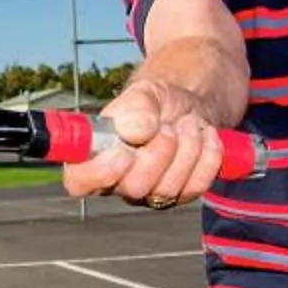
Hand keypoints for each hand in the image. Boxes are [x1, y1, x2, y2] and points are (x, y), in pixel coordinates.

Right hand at [59, 79, 229, 211]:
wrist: (190, 106)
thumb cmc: (157, 103)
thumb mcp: (145, 93)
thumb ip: (136, 107)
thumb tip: (133, 131)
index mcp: (96, 157)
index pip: (79, 181)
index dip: (99, 172)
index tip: (123, 152)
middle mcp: (119, 182)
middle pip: (134, 187)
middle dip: (158, 151)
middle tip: (169, 126)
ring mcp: (152, 193)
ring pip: (169, 188)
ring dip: (187, 148)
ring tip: (188, 123)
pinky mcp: (182, 195)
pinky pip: (197, 185)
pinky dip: (208, 155)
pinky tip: (205, 135)